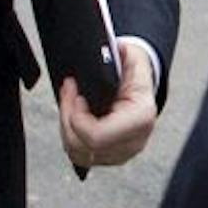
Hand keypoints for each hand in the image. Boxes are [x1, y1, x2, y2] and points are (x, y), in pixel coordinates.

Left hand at [59, 40, 157, 174]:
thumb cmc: (135, 74)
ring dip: (66, 127)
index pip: (98, 137)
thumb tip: (113, 50)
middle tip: (68, 92)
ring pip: (77, 153)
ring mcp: (122, 153)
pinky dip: (70, 136)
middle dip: (67, 118)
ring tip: (68, 102)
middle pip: (84, 147)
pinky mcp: (110, 156)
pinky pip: (80, 155)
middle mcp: (134, 142)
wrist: (142, 87)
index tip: (76, 95)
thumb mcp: (131, 58)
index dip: (78, 119)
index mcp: (141, 119)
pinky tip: (72, 116)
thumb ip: (122, 54)